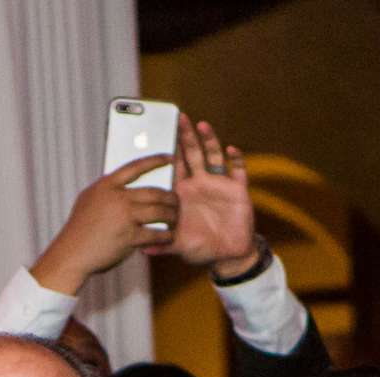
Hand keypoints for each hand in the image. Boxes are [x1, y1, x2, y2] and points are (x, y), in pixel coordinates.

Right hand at [30, 155, 179, 294]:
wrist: (72, 253)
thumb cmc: (80, 229)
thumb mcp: (89, 200)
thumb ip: (107, 190)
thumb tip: (124, 183)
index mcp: (107, 185)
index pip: (136, 167)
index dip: (156, 161)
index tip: (170, 158)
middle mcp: (117, 198)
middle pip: (154, 192)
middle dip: (170, 197)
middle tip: (177, 201)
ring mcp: (124, 217)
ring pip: (159, 211)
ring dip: (172, 215)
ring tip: (175, 219)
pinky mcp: (129, 237)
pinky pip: (155, 234)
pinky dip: (165, 235)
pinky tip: (168, 236)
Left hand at [167, 117, 257, 273]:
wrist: (227, 254)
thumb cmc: (202, 247)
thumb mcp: (179, 245)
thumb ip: (162, 244)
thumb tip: (141, 251)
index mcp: (185, 192)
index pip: (176, 166)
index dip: (171, 152)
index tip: (163, 136)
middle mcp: (201, 183)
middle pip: (193, 154)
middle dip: (187, 137)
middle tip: (181, 118)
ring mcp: (220, 184)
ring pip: (214, 156)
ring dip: (209, 141)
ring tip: (202, 125)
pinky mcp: (238, 189)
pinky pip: (238, 171)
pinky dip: (236, 159)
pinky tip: (231, 150)